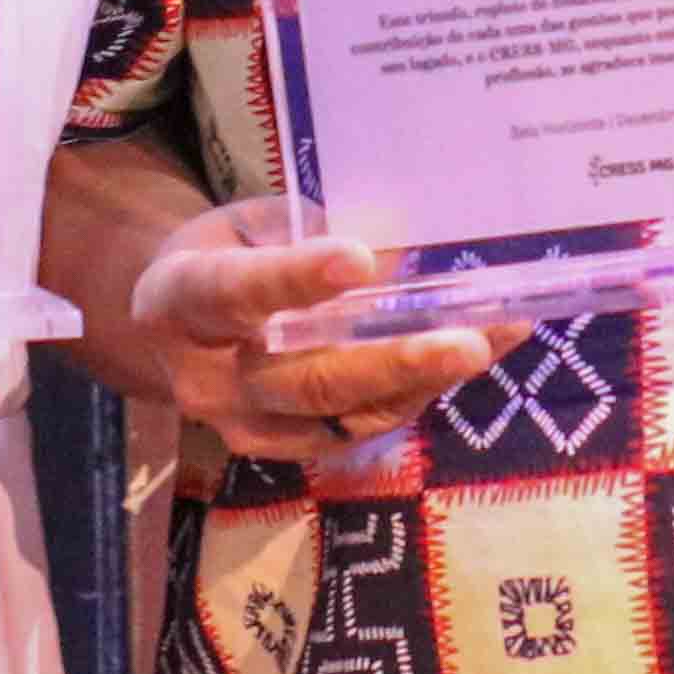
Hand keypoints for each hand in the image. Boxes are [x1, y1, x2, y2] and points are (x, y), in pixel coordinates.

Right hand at [126, 197, 507, 465]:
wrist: (180, 330)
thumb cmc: (227, 253)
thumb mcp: (253, 223)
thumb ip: (311, 236)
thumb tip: (403, 251)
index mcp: (179, 301)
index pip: (234, 292)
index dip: (294, 280)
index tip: (357, 262)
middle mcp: (206, 381)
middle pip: (305, 380)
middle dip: (393, 362)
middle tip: (467, 342)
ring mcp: (245, 428)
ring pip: (341, 417)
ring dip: (424, 381)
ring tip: (494, 339)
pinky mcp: (286, 450)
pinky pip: (357, 430)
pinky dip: (417, 394)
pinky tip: (470, 355)